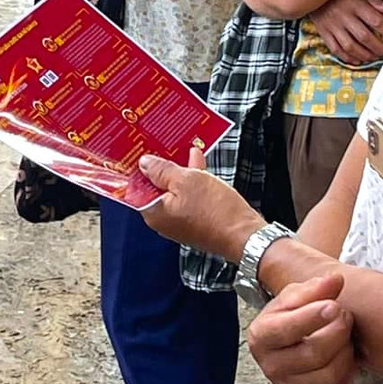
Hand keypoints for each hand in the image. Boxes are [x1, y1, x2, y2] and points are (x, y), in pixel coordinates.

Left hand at [139, 147, 263, 260]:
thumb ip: (162, 170)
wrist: (247, 236)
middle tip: (162, 147)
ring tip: (184, 151)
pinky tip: (199, 165)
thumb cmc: (216, 210)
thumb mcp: (186, 180)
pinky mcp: (196, 223)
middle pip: (156, 188)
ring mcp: (180, 223)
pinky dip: (193, 183)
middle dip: (162, 167)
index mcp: (153, 212)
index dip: (138, 169)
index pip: (135, 188)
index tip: (139, 153)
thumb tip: (144, 164)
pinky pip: (189, 198)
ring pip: (175, 191)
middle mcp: (163, 220)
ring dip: (180, 171)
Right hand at [248, 272, 357, 383]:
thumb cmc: (291, 316)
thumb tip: (335, 280)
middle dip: (336, 331)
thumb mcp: (295, 297)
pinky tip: (344, 354)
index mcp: (261, 335)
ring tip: (344, 334)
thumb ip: (314, 288)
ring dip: (344, 351)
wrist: (289, 340)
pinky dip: (347, 370)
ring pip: (328, 373)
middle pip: (313, 352)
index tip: (334, 305)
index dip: (312, 317)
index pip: (286, 329)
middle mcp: (270, 365)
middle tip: (345, 315)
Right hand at [310, 0, 382, 66]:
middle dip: (378, 47)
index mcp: (355, 5)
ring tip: (373, 57)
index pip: (376, 21)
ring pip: (350, 46)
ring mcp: (333, 26)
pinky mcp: (324, 32)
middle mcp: (344, 17)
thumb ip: (374, 1)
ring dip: (364, 55)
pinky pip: (335, 48)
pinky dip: (346, 57)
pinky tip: (356, 60)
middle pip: (364, 37)